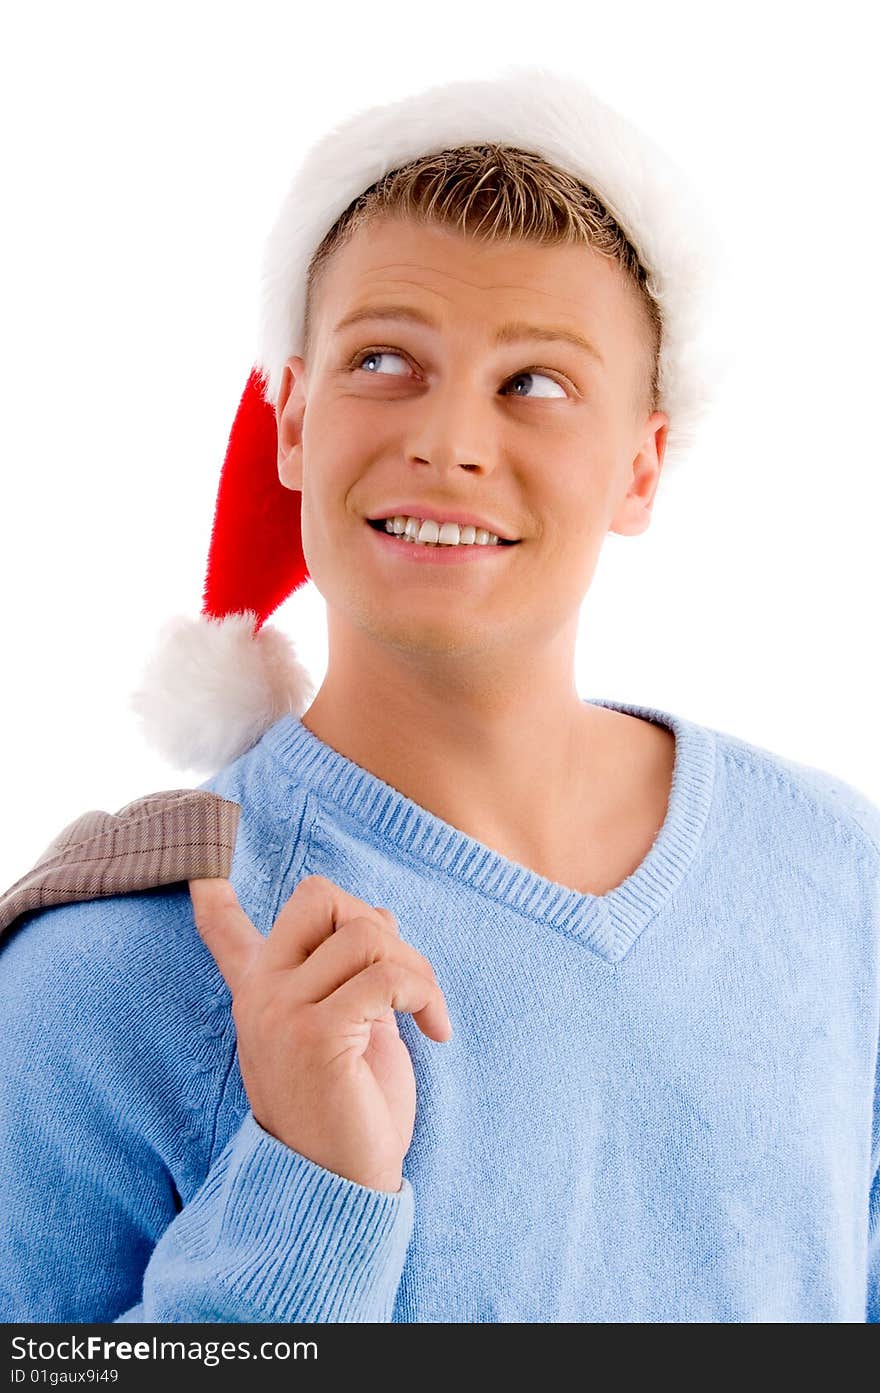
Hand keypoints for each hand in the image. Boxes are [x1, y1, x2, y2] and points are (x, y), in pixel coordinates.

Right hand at [188, 873, 452, 1192]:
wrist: (341, 1188)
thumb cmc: (350, 1110)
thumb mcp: (343, 1030)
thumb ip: (344, 976)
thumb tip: (377, 912)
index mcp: (261, 992)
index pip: (226, 932)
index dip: (214, 899)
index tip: (201, 877)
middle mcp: (261, 994)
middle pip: (323, 897)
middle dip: (381, 925)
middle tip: (409, 982)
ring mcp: (282, 1012)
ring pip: (366, 933)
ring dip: (416, 967)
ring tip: (428, 1012)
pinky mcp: (316, 1035)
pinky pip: (386, 977)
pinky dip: (425, 994)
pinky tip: (435, 1030)